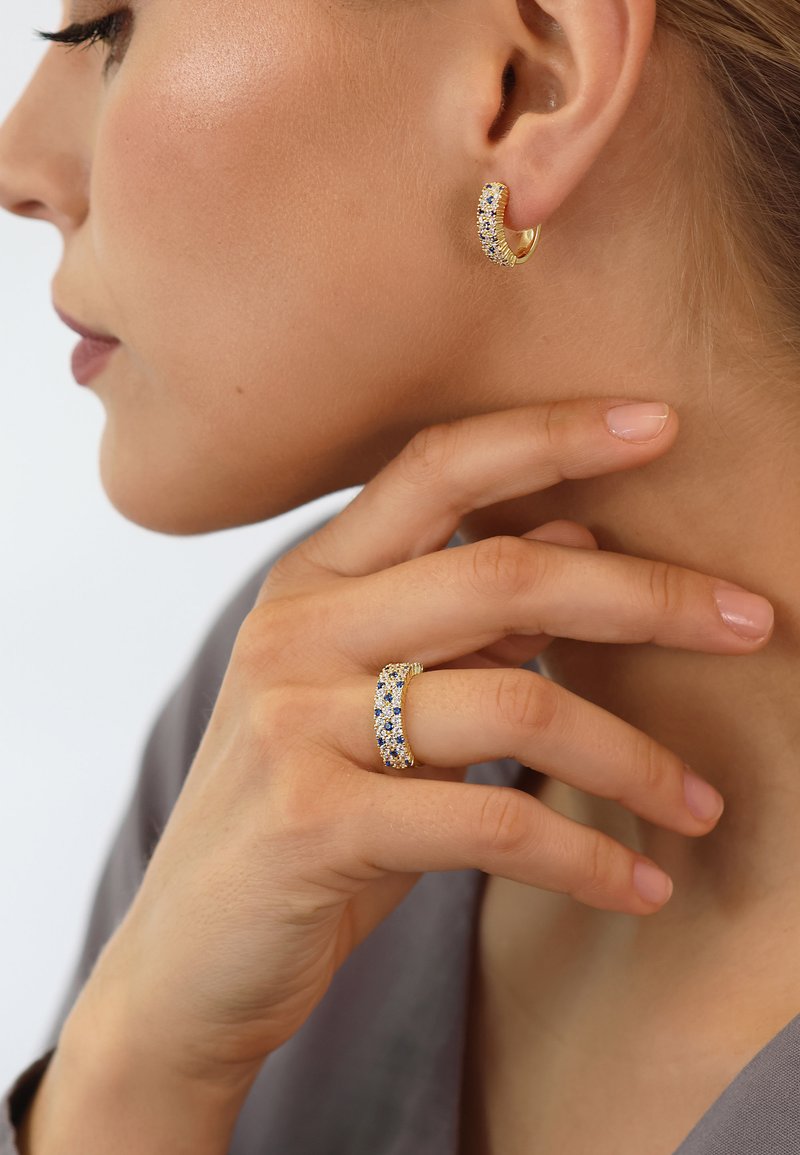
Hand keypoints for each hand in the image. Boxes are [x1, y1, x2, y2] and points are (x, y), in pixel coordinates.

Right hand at [74, 397, 772, 1102]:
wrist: (190, 958)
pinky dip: (587, 857)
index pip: (436, 469)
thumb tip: (573, 533)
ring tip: (703, 803)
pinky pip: (493, 819)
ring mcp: (296, 722)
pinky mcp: (313, 822)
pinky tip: (641, 886)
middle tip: (755, 621)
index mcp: (307, 582)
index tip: (660, 422)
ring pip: (518, 700)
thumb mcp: (367, 700)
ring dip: (635, 757)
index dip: (550, 436)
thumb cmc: (301, 812)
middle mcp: (295, 632)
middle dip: (648, 594)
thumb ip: (457, 615)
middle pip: (503, 573)